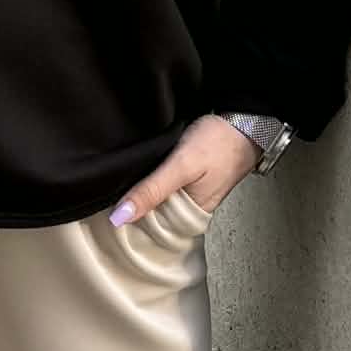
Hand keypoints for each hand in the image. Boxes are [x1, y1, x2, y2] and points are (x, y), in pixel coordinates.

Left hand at [109, 114, 259, 226]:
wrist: (245, 119)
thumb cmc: (221, 142)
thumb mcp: (181, 166)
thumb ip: (152, 190)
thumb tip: (121, 217)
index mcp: (190, 217)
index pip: (149, 231)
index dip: (126, 223)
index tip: (105, 214)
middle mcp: (188, 209)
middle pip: (151, 216)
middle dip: (131, 207)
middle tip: (107, 195)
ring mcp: (188, 194)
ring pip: (155, 201)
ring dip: (140, 192)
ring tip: (120, 184)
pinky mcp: (187, 179)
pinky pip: (162, 187)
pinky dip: (151, 181)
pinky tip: (141, 174)